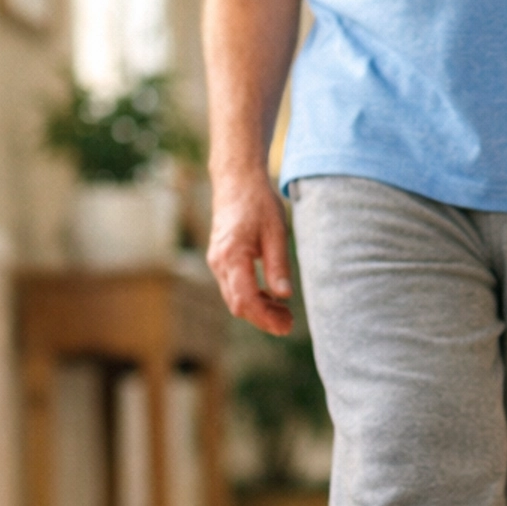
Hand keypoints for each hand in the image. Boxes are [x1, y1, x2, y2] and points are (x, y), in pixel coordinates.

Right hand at [206, 166, 294, 334]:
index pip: (245, 299)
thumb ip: (278, 265)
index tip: (286, 325)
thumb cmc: (258, 202)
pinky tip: (271, 297)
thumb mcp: (276, 232)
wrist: (236, 180)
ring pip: (235, 298)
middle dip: (263, 318)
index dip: (265, 318)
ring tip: (284, 313)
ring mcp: (217, 262)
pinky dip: (251, 297)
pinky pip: (233, 287)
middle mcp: (219, 262)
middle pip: (238, 304)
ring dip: (258, 310)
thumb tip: (284, 296)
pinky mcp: (221, 260)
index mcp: (232, 256)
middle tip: (289, 324)